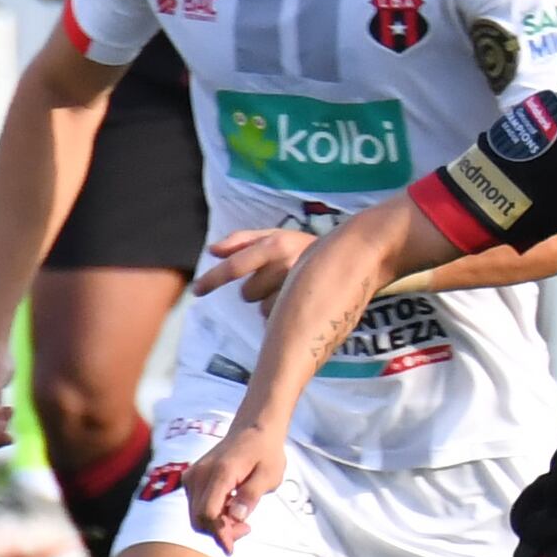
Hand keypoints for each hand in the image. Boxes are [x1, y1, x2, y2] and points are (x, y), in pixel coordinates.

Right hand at [184, 421, 288, 551]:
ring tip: (242, 518)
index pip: (209, 513)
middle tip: (246, 528)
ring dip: (216, 524)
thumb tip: (236, 516)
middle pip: (199, 518)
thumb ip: (252, 495)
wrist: (253, 429)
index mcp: (220, 472)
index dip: (220, 534)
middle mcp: (200, 474)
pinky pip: (196, 506)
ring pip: (196, 515)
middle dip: (220, 532)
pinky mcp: (192, 478)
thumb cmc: (265, 452)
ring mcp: (193, 475)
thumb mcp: (269, 474)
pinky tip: (231, 508)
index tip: (232, 548)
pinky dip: (211, 514)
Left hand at [193, 228, 314, 309]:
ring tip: (293, 292)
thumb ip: (243, 240)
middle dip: (257, 289)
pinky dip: (285, 315)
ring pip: (264, 309)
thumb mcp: (277, 236)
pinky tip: (300, 304)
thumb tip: (211, 250)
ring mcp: (301, 288)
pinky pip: (282, 320)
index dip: (213, 279)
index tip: (197, 291)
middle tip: (277, 281)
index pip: (236, 265)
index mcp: (277, 244)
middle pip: (248, 292)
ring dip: (272, 303)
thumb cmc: (307, 248)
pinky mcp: (310, 308)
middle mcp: (288, 264)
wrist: (360, 255)